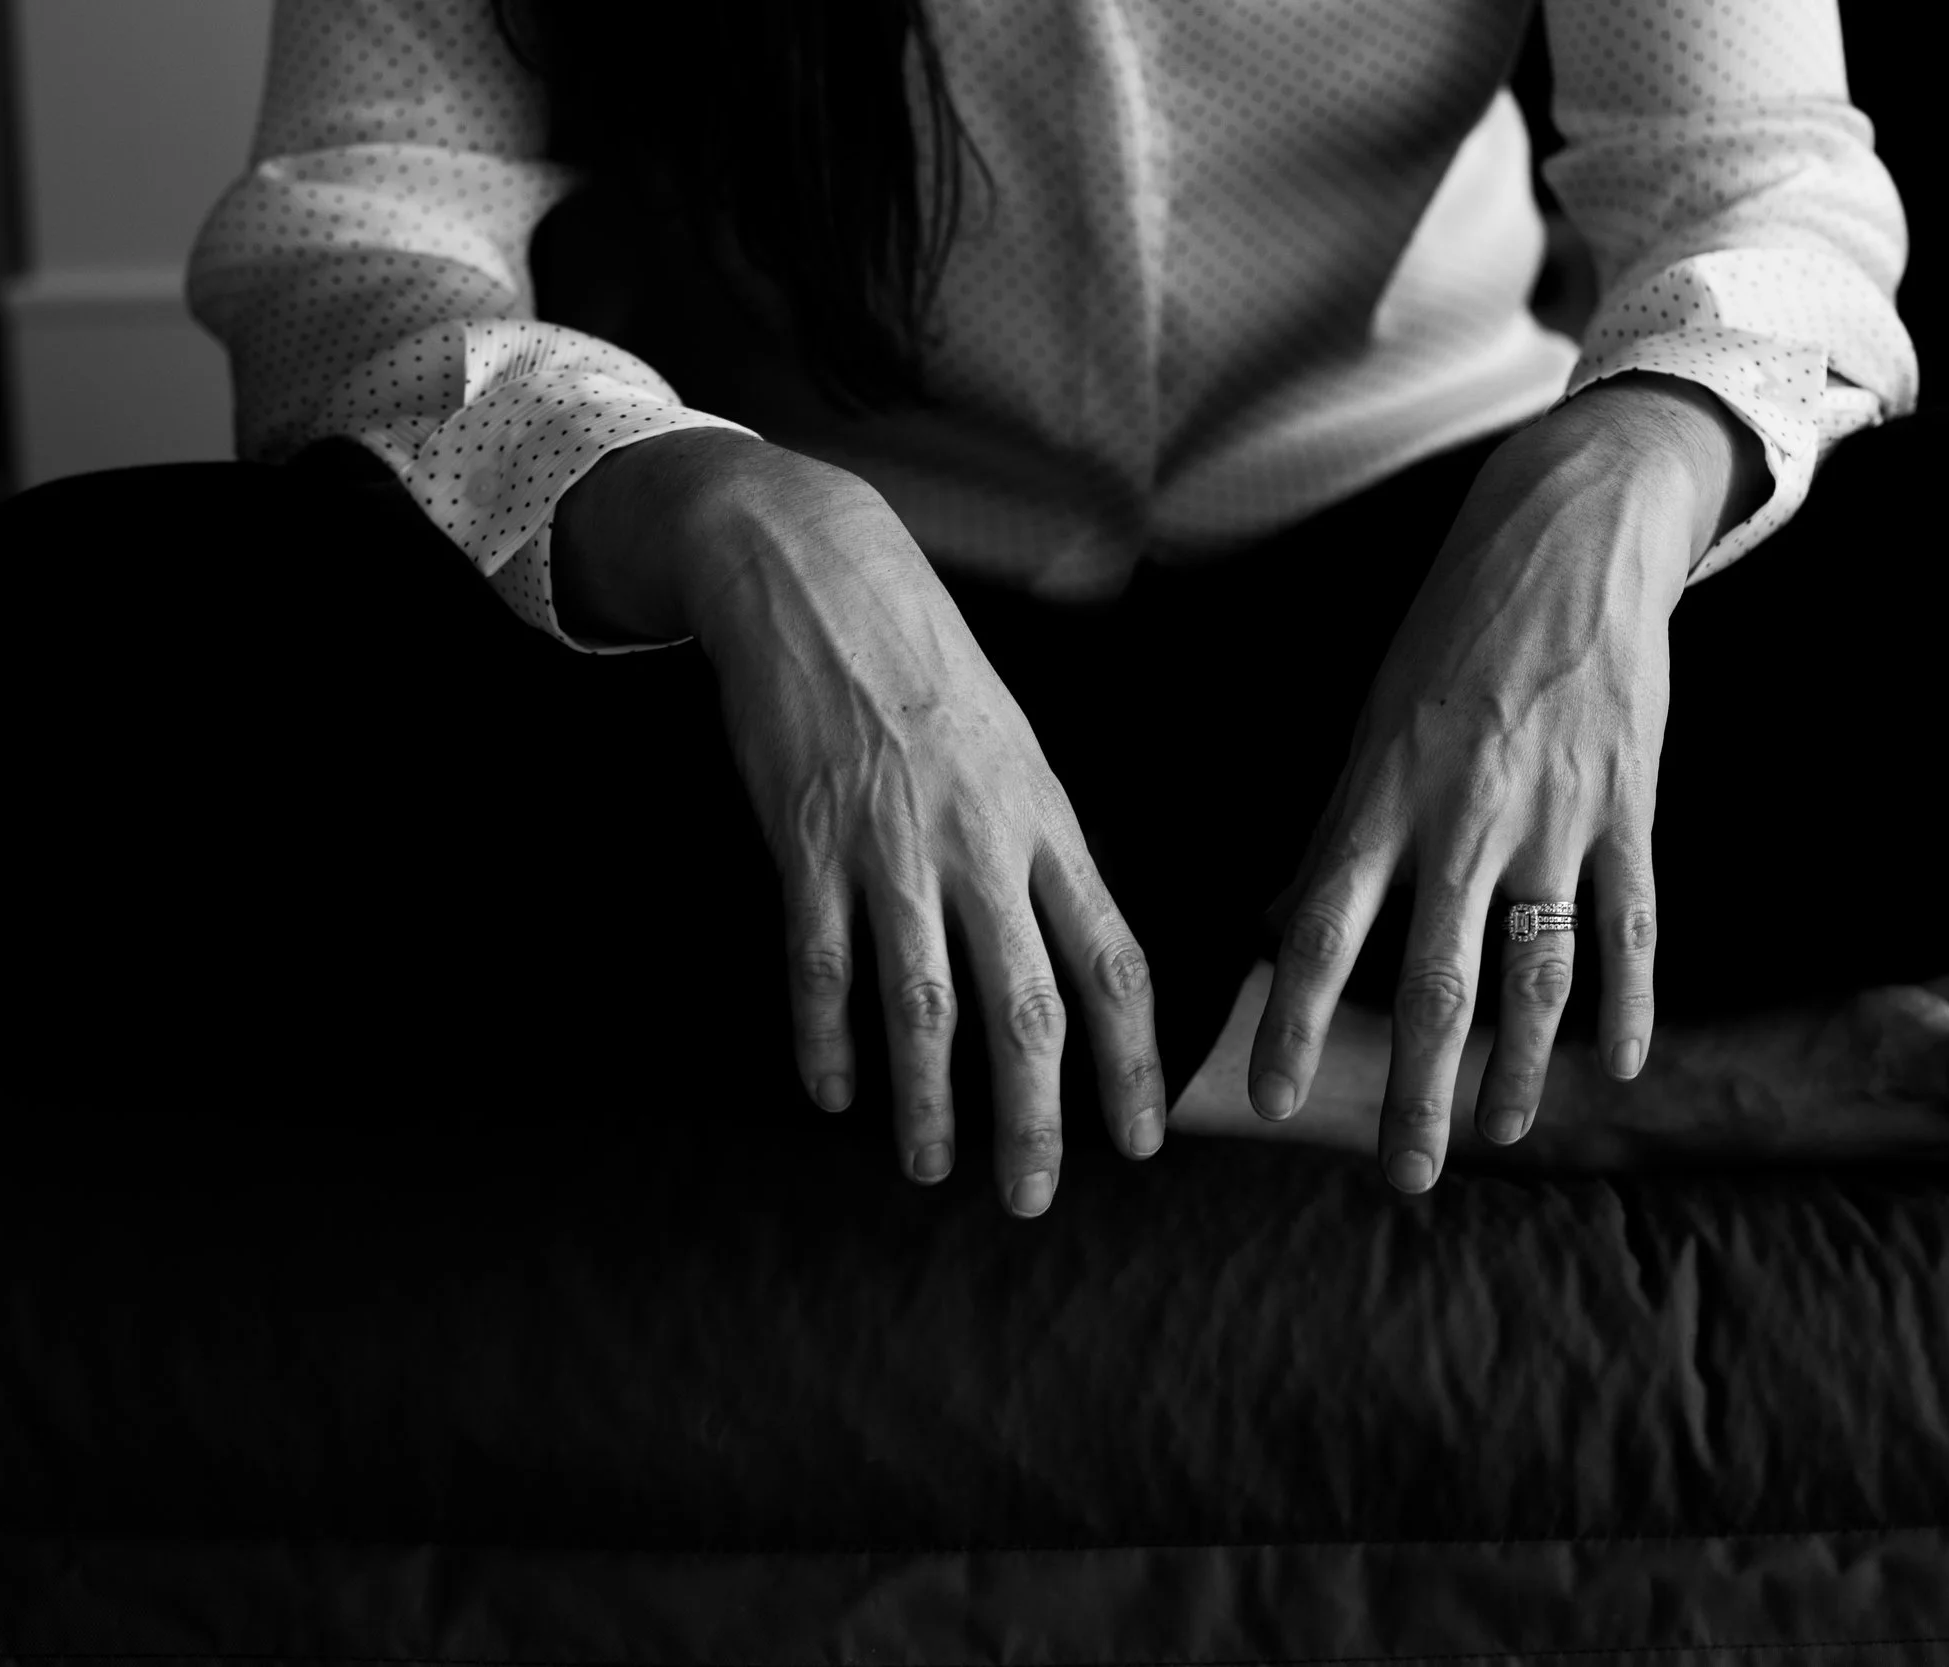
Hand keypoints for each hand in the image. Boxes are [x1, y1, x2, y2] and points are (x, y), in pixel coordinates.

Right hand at [565, 430, 1169, 1213]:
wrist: (819, 573)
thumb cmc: (926, 662)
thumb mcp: (1016, 746)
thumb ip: (1041, 847)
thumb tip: (1073, 948)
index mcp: (1047, 819)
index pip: (1114, 962)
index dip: (1132, 1062)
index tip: (1141, 1139)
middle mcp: (982, 843)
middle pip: (1028, 1011)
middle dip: (1036, 1121)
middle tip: (1034, 1198)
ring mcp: (891, 846)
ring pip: (926, 1007)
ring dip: (932, 1104)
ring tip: (932, 1168)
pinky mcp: (807, 841)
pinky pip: (822, 965)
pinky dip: (827, 1039)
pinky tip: (830, 1092)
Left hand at [1246, 375, 1768, 1191]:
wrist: (1566, 540)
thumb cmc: (1449, 638)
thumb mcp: (1369, 726)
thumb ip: (1336, 838)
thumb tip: (1276, 926)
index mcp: (1378, 796)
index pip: (1320, 933)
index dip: (1290, 1022)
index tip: (1267, 1101)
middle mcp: (1462, 818)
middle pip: (1434, 984)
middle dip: (1416, 1091)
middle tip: (1402, 1175)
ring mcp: (1553, 816)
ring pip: (1536, 974)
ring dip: (1520, 1069)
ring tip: (1503, 1134)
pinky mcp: (1629, 806)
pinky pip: (1631, 924)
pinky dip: (1628, 1001)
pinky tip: (1617, 1065)